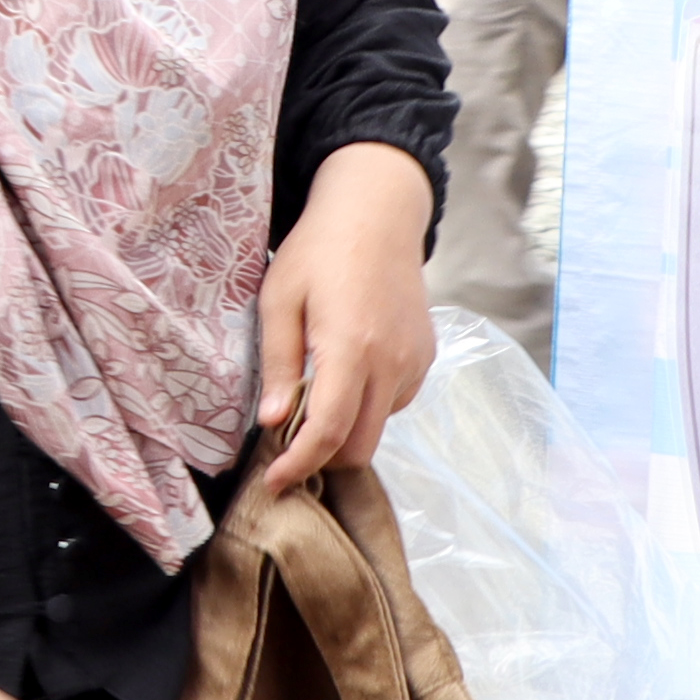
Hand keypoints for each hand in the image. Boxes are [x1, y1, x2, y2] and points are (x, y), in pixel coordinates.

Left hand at [252, 144, 442, 495]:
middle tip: (285, 442)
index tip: (273, 484)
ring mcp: (414, 361)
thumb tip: (273, 422)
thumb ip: (279, 363)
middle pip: (359, 445)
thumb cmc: (318, 250)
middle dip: (322, 457)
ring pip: (379, 427)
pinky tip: (344, 375)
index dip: (299, 466)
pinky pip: (395, 402)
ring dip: (345, 430)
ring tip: (311, 398)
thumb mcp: (279, 300)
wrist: (377, 214)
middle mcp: (391, 363)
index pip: (328, 432)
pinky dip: (367, 405)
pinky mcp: (426, 357)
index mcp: (351, 348)